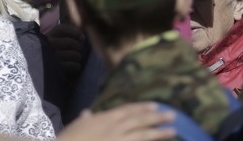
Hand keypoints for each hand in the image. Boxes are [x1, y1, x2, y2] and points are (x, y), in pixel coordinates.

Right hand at [46, 22, 87, 79]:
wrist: (38, 74)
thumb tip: (81, 35)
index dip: (75, 32)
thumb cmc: (50, 55)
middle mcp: (48, 45)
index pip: (62, 29)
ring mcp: (52, 57)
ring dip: (78, 57)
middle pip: (70, 42)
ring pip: (73, 54)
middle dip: (79, 47)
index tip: (82, 38)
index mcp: (47, 36)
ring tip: (77, 58)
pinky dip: (77, 66)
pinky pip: (73, 65)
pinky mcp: (56, 68)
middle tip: (80, 50)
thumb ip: (63, 36)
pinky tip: (75, 66)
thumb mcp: (52, 43)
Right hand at [60, 103, 175, 140]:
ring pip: (142, 135)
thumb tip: (87, 113)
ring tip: (173, 130)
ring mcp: (118, 140)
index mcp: (104, 118)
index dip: (141, 107)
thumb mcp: (76, 126)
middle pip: (139, 120)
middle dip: (156, 117)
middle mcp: (114, 127)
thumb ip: (84, 119)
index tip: (155, 105)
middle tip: (172, 115)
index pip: (127, 110)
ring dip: (158, 132)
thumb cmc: (70, 139)